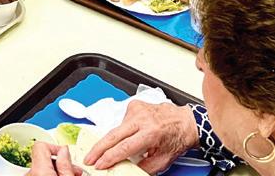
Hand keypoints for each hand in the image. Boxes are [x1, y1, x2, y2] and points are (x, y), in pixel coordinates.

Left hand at [28, 143, 83, 175]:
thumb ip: (66, 164)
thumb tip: (64, 150)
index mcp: (39, 170)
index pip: (41, 145)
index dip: (55, 147)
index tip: (65, 154)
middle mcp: (30, 173)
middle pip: (44, 157)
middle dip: (60, 161)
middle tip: (74, 170)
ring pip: (43, 167)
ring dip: (56, 169)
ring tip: (71, 175)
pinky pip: (40, 174)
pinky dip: (50, 174)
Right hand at [83, 101, 197, 174]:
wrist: (185, 121)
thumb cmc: (176, 138)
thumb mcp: (163, 160)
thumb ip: (143, 168)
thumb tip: (125, 172)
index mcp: (150, 133)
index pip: (124, 147)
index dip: (109, 157)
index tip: (99, 165)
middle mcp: (142, 119)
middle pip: (113, 134)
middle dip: (98, 148)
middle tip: (88, 158)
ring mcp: (137, 109)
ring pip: (116, 128)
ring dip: (112, 140)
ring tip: (114, 148)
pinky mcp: (134, 105)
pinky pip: (122, 121)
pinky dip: (122, 130)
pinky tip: (130, 133)